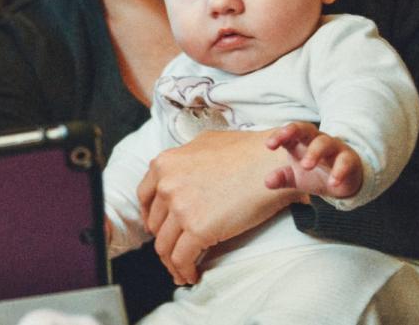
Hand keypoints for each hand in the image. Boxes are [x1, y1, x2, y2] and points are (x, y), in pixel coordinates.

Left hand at [137, 129, 303, 284]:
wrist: (273, 163)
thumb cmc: (248, 151)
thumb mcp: (206, 142)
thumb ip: (187, 158)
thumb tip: (183, 171)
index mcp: (165, 164)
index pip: (145, 197)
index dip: (151, 216)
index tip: (158, 227)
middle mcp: (167, 185)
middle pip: (156, 224)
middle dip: (164, 239)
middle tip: (175, 250)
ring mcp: (180, 208)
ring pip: (165, 245)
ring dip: (172, 262)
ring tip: (182, 271)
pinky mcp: (197, 229)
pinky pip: (181, 258)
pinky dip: (184, 271)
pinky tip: (192, 275)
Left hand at [264, 122, 362, 198]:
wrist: (343, 182)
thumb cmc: (315, 173)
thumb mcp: (296, 177)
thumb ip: (282, 178)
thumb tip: (267, 182)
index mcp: (301, 141)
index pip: (289, 132)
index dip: (279, 135)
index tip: (269, 145)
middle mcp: (317, 140)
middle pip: (306, 129)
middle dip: (294, 132)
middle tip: (282, 145)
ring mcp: (334, 148)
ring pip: (325, 142)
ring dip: (314, 152)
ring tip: (306, 166)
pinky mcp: (350, 159)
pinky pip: (345, 161)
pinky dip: (339, 171)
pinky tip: (332, 183)